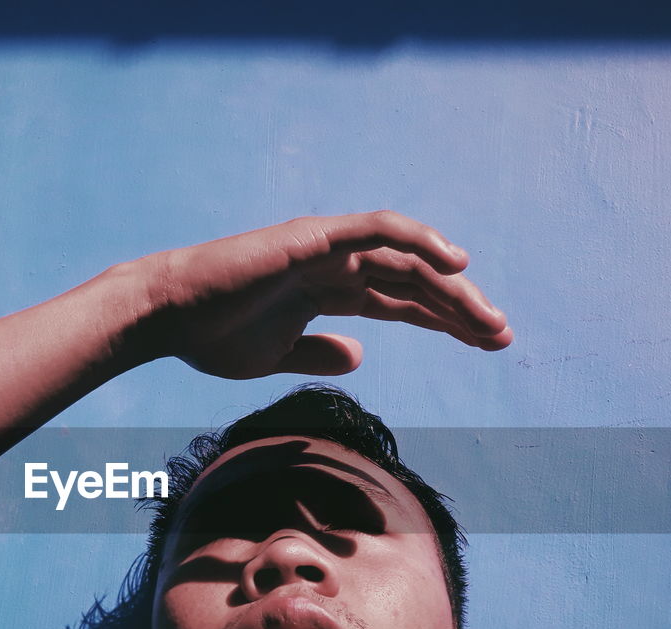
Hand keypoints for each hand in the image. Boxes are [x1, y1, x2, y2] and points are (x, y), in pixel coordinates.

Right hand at [131, 211, 511, 379]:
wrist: (167, 317)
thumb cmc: (210, 336)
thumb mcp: (277, 356)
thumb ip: (318, 352)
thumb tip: (358, 356)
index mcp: (329, 291)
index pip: (402, 302)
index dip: (446, 321)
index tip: (486, 345)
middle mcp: (335, 264)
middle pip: (414, 282)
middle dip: (461, 308)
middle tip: (502, 336)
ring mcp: (326, 248)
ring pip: (406, 259)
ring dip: (452, 285)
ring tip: (488, 316)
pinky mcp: (313, 238)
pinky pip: (376, 230)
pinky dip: (417, 239)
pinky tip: (454, 263)